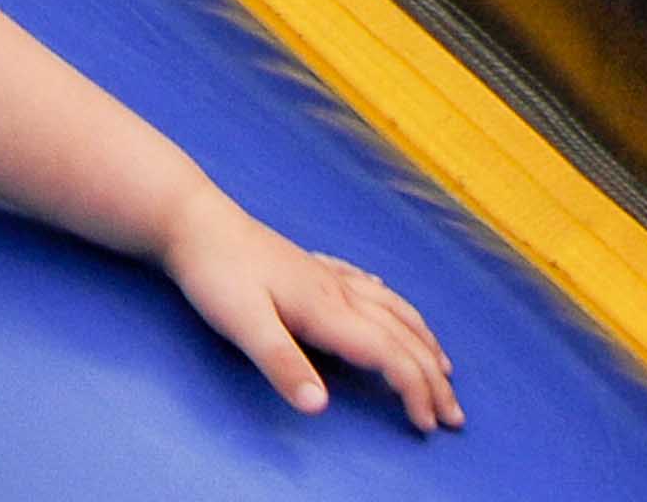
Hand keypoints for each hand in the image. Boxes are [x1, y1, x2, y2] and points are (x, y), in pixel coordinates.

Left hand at [165, 194, 461, 434]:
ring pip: (392, 309)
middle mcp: (337, 291)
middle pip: (401, 336)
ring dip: (422, 339)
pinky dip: (389, 302)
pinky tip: (388, 299)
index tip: (428, 424)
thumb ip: (284, 366)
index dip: (415, 391)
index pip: (390, 356)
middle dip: (433, 376)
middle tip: (453, 413)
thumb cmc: (216, 273)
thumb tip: (321, 407)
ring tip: (443, 365)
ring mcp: (324, 275)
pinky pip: (366, 285)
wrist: (193, 222)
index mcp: (327, 311)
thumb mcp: (244, 325)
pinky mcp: (309, 266)